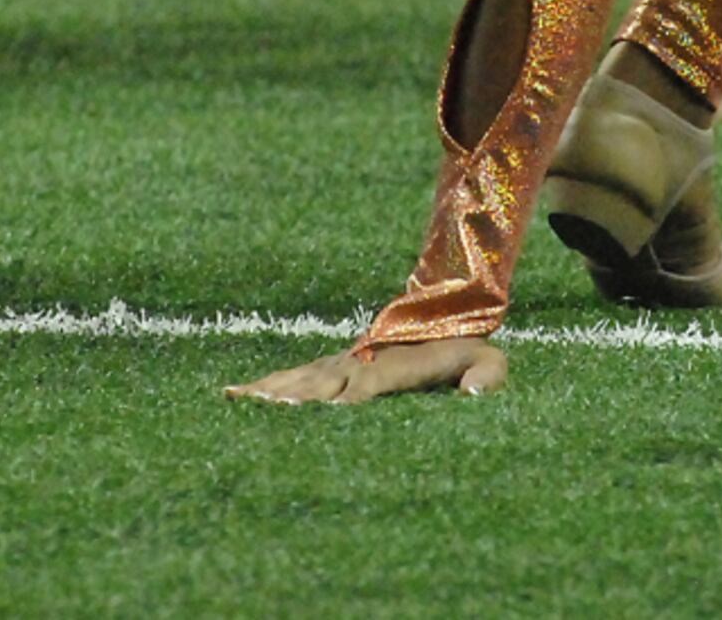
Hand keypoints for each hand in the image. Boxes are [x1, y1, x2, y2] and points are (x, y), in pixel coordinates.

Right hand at [226, 337, 508, 404]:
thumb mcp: (490, 361)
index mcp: (395, 367)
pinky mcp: (330, 366)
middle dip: (294, 401)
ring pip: (299, 380)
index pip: (366, 387)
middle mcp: (359, 363)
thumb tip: (470, 395)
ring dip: (269, 394)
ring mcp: (340, 363)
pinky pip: (291, 378)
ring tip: (236, 404)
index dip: (344, 401)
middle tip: (264, 415)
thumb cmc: (469, 348)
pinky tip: (231, 395)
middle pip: (321, 385)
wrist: (445, 308)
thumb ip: (486, 376)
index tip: (319, 414)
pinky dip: (261, 388)